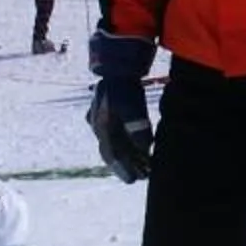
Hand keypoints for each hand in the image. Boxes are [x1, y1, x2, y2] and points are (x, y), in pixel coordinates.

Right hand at [85, 32, 156, 182]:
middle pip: (114, 151)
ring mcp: (105, 120)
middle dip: (128, 165)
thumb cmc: (124, 85)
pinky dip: (132, 145)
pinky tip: (144, 151)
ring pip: (118, 144)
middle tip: (143, 177)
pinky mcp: (113, 115)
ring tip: (145, 168)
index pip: (111, 153)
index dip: (122, 169)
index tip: (133, 180)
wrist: (118, 65)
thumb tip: (145, 148)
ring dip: (131, 157)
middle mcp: (99, 125)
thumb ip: (137, 126)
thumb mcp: (131, 105)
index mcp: (100, 125)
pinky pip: (121, 136)